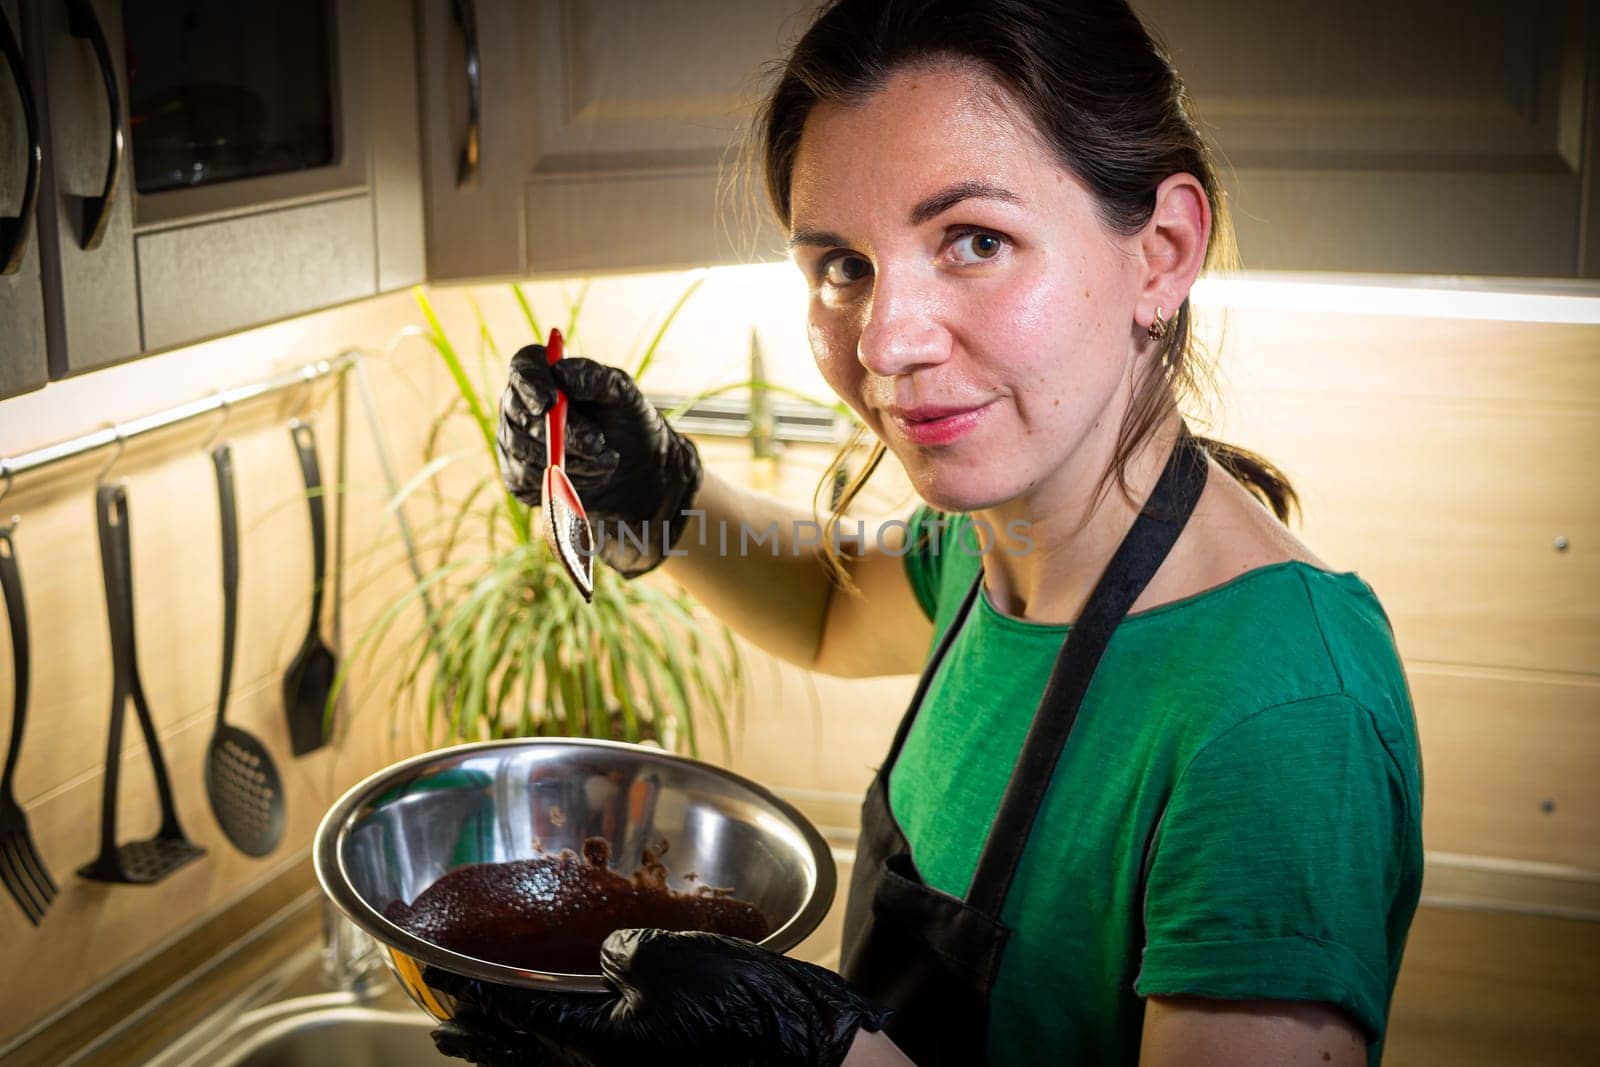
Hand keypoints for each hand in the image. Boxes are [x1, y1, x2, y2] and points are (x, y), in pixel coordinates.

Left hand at [428, 928, 890, 1066]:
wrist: (803, 1053)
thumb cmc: (739, 1005)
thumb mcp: (669, 956)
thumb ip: (618, 952)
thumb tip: (602, 960)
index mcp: (589, 1044)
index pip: (512, 1011)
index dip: (469, 990)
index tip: (436, 974)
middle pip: (517, 1055)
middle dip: (475, 1037)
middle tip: (438, 1027)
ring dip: (503, 1055)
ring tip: (470, 1047)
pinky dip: (547, 1057)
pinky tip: (547, 1049)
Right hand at [498, 345, 701, 576]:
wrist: (651, 486)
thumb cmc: (639, 433)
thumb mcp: (626, 398)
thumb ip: (596, 378)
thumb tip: (564, 373)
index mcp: (550, 380)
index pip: (522, 368)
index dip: (528, 382)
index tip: (551, 401)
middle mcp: (526, 411)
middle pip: (516, 412)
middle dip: (559, 431)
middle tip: (600, 446)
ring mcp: (519, 448)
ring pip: (521, 449)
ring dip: (567, 460)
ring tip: (607, 464)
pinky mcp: (523, 482)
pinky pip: (526, 481)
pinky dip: (560, 484)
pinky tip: (590, 483)